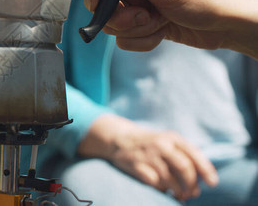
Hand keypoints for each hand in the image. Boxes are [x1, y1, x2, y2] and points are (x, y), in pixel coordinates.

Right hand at [78, 115, 218, 200]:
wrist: (120, 139)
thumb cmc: (151, 144)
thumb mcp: (168, 142)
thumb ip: (185, 156)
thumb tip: (202, 180)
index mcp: (172, 138)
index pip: (194, 154)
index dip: (206, 170)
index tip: (213, 184)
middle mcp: (161, 145)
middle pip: (184, 168)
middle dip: (192, 184)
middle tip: (193, 194)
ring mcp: (148, 156)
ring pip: (170, 179)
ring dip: (178, 191)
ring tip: (180, 195)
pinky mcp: (136, 166)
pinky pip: (154, 183)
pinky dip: (162, 190)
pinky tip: (164, 190)